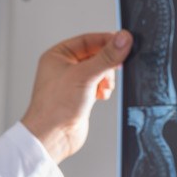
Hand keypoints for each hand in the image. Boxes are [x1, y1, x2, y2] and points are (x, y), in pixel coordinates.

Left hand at [21, 31, 132, 162]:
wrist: (52, 136)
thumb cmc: (55, 106)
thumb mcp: (85, 75)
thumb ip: (107, 57)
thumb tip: (123, 39)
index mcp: (58, 55)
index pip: (88, 40)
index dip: (106, 41)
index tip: (124, 42)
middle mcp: (64, 68)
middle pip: (96, 55)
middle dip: (107, 64)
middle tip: (116, 67)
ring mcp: (73, 83)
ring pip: (99, 71)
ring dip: (106, 78)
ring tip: (103, 87)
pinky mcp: (80, 97)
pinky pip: (98, 85)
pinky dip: (103, 89)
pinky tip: (101, 95)